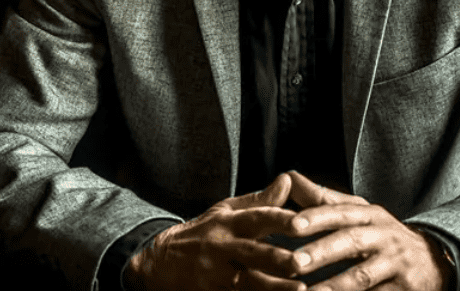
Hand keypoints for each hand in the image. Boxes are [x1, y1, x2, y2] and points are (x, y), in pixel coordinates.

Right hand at [125, 173, 307, 290]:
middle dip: (276, 258)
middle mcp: (221, 247)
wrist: (157, 263)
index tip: (301, 223)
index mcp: (227, 223)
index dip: (278, 219)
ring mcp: (215, 274)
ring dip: (273, 287)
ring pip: (247, 282)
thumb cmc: (200, 234)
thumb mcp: (225, 212)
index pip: (255, 217)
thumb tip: (288, 180)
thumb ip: (259, 201)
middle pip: (251, 253)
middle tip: (302, 263)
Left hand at [284, 171, 452, 290]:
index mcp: (370, 215)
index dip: (316, 218)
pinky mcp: (404, 290)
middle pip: (351, 242)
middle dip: (322, 252)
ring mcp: (395, 264)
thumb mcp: (360, 213)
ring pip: (362, 276)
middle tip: (294, 263)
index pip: (341, 213)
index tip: (292, 225)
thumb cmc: (383, 236)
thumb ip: (324, 200)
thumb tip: (289, 177)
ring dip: (335, 286)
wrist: (435, 262)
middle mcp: (384, 236)